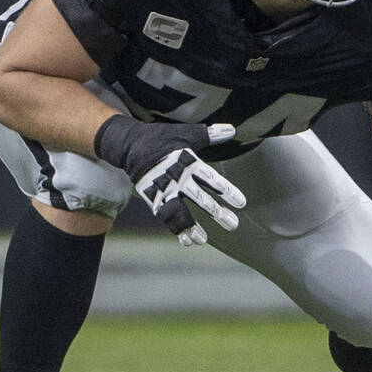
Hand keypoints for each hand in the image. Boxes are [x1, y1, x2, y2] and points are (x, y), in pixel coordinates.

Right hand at [94, 115, 245, 244]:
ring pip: (179, 213)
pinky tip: (187, 241)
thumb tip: (232, 130)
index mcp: (188, 162)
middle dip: (216, 213)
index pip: (211, 179)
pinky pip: (165, 218)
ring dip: (192, 227)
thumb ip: (211, 134)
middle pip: (199, 199)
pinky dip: (176, 230)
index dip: (226, 191)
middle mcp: (177, 178)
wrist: (131, 144)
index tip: (241, 203)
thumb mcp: (187, 133)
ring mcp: (163, 190)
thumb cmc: (163, 138)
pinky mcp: (152, 198)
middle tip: (232, 225)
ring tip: (204, 239)